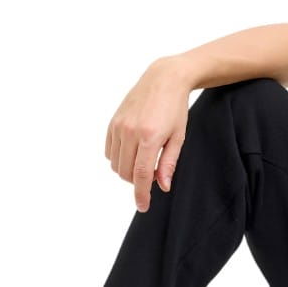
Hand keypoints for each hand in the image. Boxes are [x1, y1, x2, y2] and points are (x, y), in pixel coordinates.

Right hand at [105, 56, 191, 211]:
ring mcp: (119, 126)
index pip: (140, 175)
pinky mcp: (112, 122)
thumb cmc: (176, 109)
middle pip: (126, 172)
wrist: (164, 79)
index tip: (143, 206)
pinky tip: (133, 152)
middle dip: (137, 181)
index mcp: (150, 137)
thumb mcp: (178, 137)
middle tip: (153, 174)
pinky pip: (109, 151)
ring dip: (127, 170)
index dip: (141, 194)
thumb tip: (162, 186)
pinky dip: (119, 158)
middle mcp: (130, 131)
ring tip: (144, 160)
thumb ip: (168, 163)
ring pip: (115, 164)